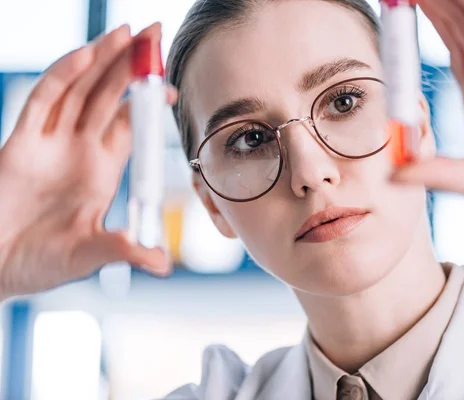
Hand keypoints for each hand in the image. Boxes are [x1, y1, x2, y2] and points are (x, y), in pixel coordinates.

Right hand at [0, 23, 176, 299]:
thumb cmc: (43, 262)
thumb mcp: (91, 253)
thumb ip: (124, 250)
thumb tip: (162, 264)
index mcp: (103, 169)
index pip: (131, 123)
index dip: (148, 102)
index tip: (170, 87)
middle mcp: (80, 148)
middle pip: (110, 96)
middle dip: (132, 65)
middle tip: (154, 33)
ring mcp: (50, 142)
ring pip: (81, 89)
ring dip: (102, 60)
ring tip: (127, 33)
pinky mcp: (20, 142)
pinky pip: (43, 101)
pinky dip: (64, 77)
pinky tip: (86, 56)